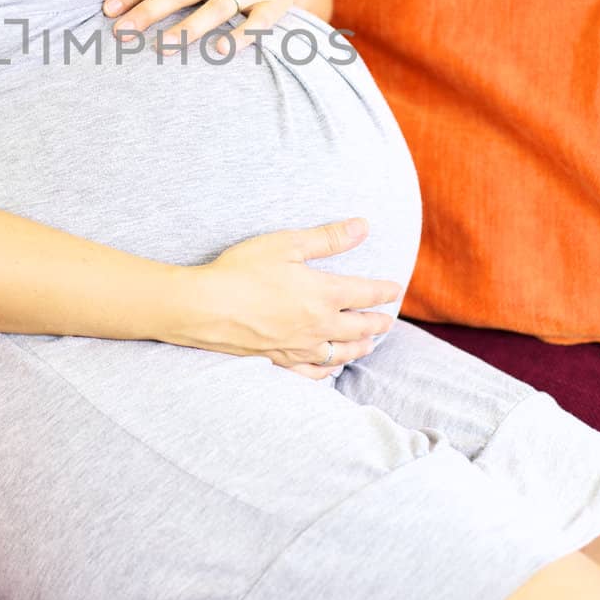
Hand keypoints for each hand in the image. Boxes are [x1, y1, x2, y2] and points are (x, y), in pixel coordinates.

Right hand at [163, 219, 401, 377]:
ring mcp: (300, 347)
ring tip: (369, 344)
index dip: (384, 291)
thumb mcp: (287, 244)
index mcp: (324, 294)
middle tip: (388, 320)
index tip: (394, 289)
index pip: (366, 294)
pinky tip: (331, 367)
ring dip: (360, 348)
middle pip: (360, 328)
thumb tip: (363, 226)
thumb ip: (328, 238)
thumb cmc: (242, 270)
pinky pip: (314, 373)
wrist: (205, 307)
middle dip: (378, 323)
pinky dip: (329, 370)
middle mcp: (319, 326)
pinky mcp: (280, 361)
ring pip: (342, 353)